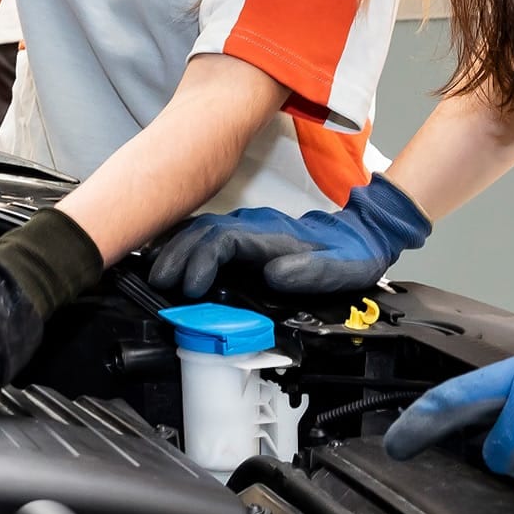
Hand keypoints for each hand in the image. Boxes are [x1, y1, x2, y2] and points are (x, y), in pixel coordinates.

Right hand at [147, 173, 430, 298]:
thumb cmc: (349, 256)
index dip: (201, 261)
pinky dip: (182, 243)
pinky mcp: (243, 235)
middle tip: (156, 282)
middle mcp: (253, 225)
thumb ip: (310, 271)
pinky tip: (168, 255)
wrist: (360, 236)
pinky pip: (204, 233)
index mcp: (271, 234)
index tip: (189, 288)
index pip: (223, 240)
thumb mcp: (340, 268)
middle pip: (201, 232)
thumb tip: (273, 274)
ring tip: (153, 271)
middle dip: (175, 256)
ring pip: (198, 230)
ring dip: (174, 249)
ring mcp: (246, 227)